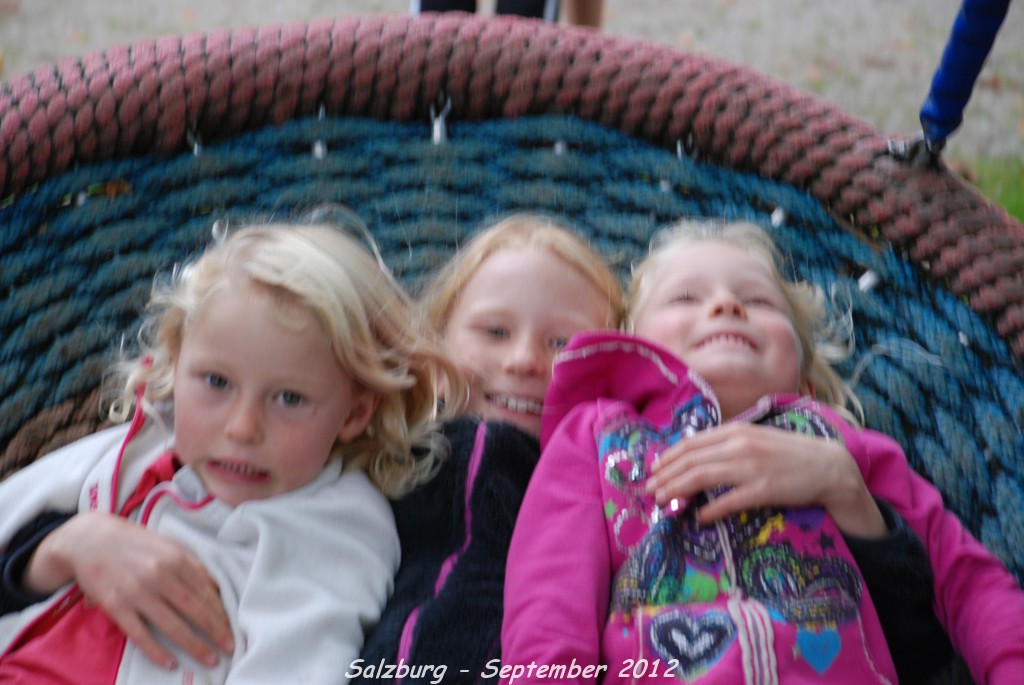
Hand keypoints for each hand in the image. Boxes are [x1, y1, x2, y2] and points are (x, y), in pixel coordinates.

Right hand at [25, 512, 233, 669]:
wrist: (89, 540)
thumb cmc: (134, 542)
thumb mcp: (168, 545)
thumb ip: (193, 564)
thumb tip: (216, 587)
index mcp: (175, 559)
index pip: (206, 591)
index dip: (221, 612)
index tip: (233, 627)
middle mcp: (159, 576)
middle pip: (195, 610)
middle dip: (216, 631)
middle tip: (230, 648)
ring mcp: (137, 593)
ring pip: (172, 625)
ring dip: (194, 646)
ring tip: (210, 660)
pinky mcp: (116, 607)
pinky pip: (140, 634)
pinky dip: (156, 652)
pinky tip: (171, 664)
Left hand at [646, 423, 886, 537]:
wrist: (828, 466)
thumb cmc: (787, 454)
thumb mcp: (754, 439)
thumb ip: (726, 445)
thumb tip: (694, 456)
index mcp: (734, 431)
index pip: (690, 443)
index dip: (667, 458)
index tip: (652, 470)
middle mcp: (739, 445)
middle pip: (690, 461)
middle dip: (664, 476)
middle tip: (648, 490)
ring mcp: (751, 467)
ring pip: (702, 478)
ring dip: (677, 490)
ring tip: (662, 502)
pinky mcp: (763, 490)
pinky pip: (728, 501)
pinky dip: (709, 510)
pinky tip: (698, 518)